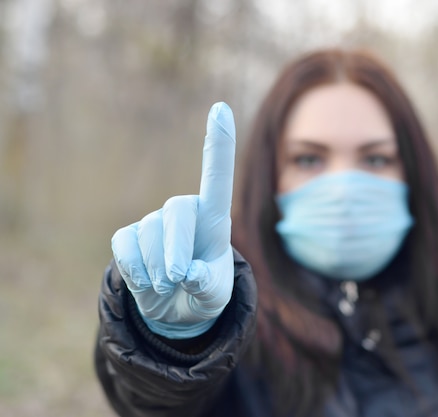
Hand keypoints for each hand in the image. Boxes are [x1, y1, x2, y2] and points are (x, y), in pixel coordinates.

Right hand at [111, 102, 235, 338]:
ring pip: (149, 233)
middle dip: (176, 247)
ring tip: (169, 286)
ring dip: (158, 268)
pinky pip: (125, 247)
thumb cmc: (205, 293)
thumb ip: (208, 284)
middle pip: (177, 210)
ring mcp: (154, 222)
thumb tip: (190, 272)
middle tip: (180, 277)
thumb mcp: (216, 295)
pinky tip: (148, 283)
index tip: (221, 109)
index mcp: (215, 219)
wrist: (177, 308)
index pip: (217, 178)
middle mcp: (185, 213)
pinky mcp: (129, 236)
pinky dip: (135, 270)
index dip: (219, 144)